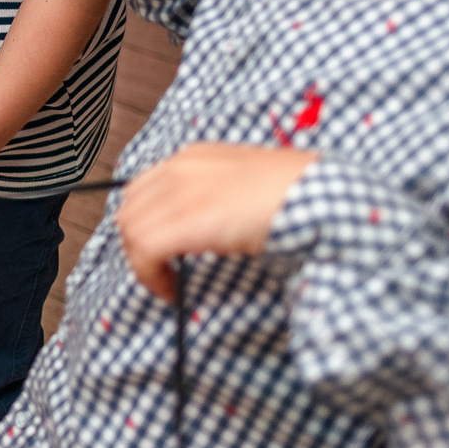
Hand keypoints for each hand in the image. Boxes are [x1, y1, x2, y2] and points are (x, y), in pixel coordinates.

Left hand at [115, 142, 316, 302]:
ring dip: (142, 263)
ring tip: (167, 283)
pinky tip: (171, 290)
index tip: (158, 249)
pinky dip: (149, 275)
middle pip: (130, 207)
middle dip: (136, 243)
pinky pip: (144, 249)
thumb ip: (216, 196)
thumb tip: (206, 226)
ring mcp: (181, 192)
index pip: (143, 188)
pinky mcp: (187, 220)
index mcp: (194, 157)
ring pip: (130, 229)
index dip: (144, 222)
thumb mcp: (244, 186)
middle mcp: (180, 169)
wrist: (318, 195)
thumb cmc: (297, 194)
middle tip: (159, 269)